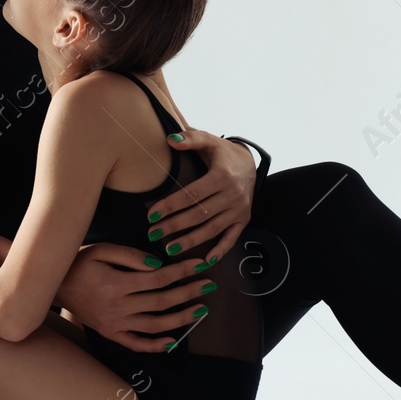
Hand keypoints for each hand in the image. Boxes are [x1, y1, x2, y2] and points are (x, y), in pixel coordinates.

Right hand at [54, 243, 220, 352]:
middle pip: (162, 301)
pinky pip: (136, 344)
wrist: (54, 286)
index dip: (182, 271)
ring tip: (200, 310)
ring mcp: (115, 324)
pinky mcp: (111, 334)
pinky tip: (173, 341)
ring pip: (155, 324)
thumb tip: (159, 263)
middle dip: (189, 292)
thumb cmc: (79, 263)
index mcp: (117, 283)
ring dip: (181, 318)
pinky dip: (156, 345)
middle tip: (209, 285)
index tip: (200, 265)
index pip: (159, 278)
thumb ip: (131, 255)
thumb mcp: (102, 250)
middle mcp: (118, 306)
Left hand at [143, 129, 255, 265]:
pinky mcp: (244, 219)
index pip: (192, 194)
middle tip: (152, 234)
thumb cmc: (222, 152)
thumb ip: (190, 138)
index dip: (171, 206)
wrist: (250, 162)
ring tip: (169, 249)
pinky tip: (204, 260)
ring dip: (190, 241)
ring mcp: (240, 209)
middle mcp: (233, 194)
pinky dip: (220, 250)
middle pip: (199, 214)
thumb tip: (170, 139)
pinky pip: (232, 238)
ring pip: (212, 229)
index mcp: (222, 175)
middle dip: (174, 226)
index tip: (151, 215)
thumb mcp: (208, 141)